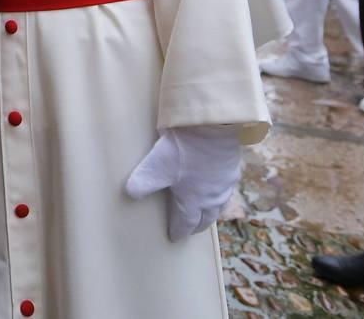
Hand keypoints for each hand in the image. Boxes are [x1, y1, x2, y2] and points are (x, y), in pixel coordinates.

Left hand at [125, 126, 241, 240]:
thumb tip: (131, 195)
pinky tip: (218, 186)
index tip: (174, 236)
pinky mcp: (233, 169)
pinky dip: (221, 194)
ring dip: (211, 212)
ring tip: (205, 211)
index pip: (185, 223)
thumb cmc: (182, 151)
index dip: (179, 230)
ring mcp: (225, 184)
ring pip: (219, 206)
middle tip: (190, 228)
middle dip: (197, 225)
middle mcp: (212, 198)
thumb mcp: (154, 167)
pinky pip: (227, 189)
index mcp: (193, 202)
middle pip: (205, 218)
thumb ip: (141, 184)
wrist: (210, 127)